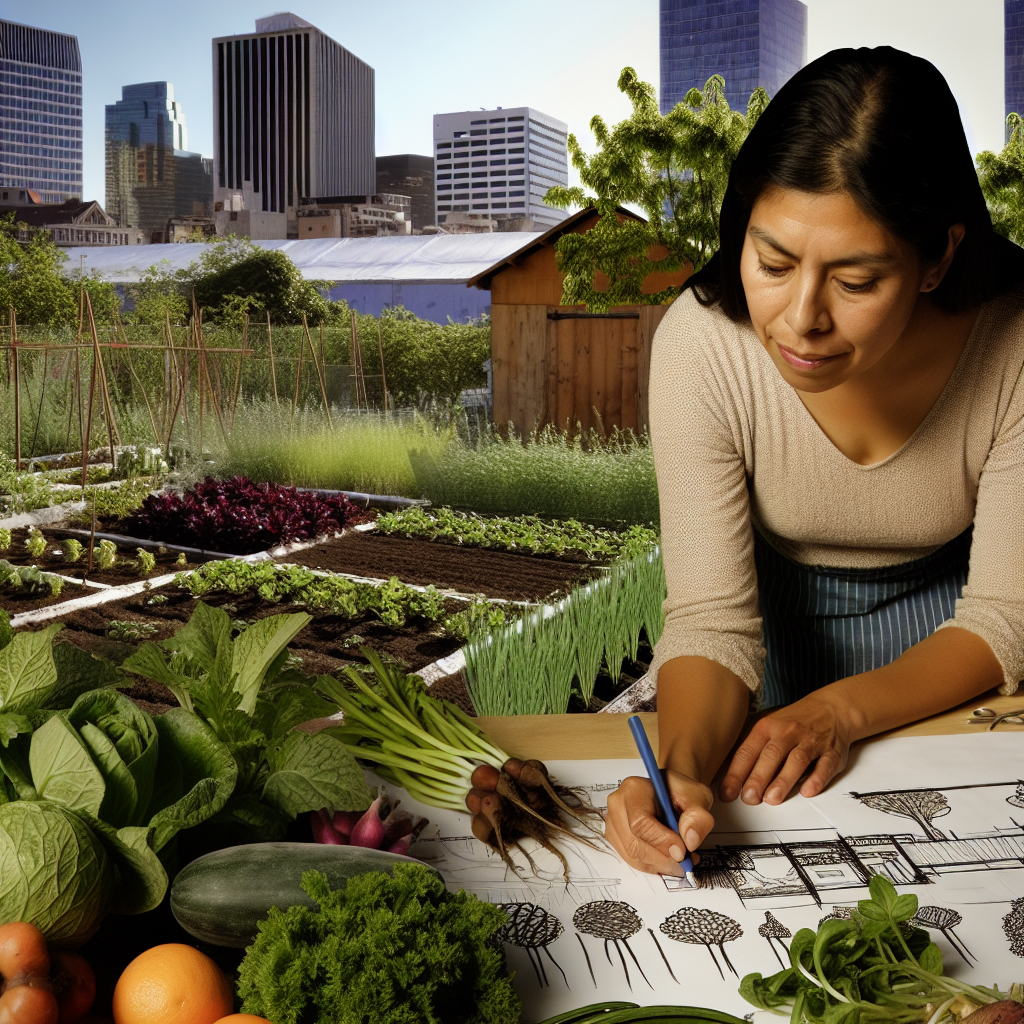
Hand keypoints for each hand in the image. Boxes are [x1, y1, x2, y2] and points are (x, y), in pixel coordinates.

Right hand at [604, 771, 713, 875]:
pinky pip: (632, 860)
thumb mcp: (697, 797)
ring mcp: (613, 822)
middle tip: (685, 861)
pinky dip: (653, 865)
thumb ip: (697, 816)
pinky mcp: (616, 837)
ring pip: (633, 856)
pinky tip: (667, 857)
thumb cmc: (681, 793)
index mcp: (634, 789)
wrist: (670, 793)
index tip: (682, 852)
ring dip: (659, 864)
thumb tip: (690, 841)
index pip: (639, 822)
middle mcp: (618, 805)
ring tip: (679, 858)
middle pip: (634, 844)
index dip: (661, 842)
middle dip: (663, 859)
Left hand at [719, 691, 854, 804]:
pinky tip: (807, 791)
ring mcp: (811, 741)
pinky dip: (817, 779)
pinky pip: (825, 765)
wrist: (831, 708)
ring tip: (772, 799)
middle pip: (771, 755)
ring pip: (796, 760)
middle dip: (758, 778)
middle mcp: (788, 732)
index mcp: (767, 727)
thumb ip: (754, 750)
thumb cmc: (793, 724)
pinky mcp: (832, 752)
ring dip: (783, 780)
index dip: (736, 773)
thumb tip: (733, 780)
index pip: (748, 752)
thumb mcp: (769, 727)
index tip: (727, 793)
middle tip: (749, 798)